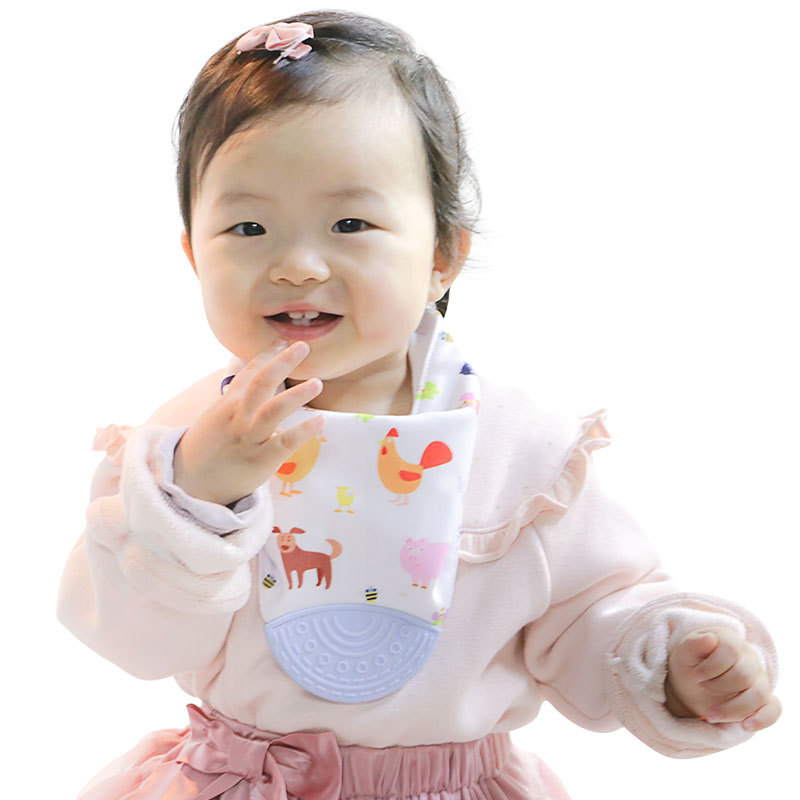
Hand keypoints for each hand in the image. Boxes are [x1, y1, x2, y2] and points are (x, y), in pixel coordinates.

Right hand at [173, 340, 324, 505]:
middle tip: (303, 347)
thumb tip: (261, 373)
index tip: (284, 341)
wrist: (189, 483)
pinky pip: (284, 443)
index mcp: (228, 403)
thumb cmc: (210, 447)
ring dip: (296, 395)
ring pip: (272, 411)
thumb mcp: (218, 416)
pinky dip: (303, 432)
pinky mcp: (259, 461)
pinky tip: (320, 422)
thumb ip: (239, 395)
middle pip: (261, 383)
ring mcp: (248, 438)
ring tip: (317, 382)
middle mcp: (237, 417)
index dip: (267, 354)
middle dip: (282, 363)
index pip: (249, 372)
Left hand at [665, 626, 780, 732]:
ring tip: (709, 715)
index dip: (712, 666)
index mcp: (730, 640)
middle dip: (719, 686)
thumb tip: (711, 638)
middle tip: (702, 688)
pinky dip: (762, 719)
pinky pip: (774, 709)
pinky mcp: (764, 699)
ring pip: (759, 694)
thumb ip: (694, 644)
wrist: (693, 684)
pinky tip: (745, 726)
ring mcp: (760, 679)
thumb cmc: (690, 664)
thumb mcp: (684, 654)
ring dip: (733, 708)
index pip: (731, 650)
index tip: (697, 676)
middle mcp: (750, 657)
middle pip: (744, 675)